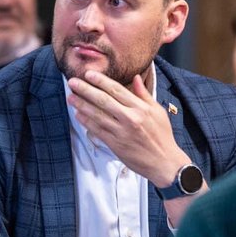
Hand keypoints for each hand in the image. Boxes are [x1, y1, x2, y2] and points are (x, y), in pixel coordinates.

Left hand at [67, 71, 189, 186]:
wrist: (164, 162)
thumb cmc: (162, 137)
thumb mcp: (158, 112)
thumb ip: (144, 94)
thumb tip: (136, 77)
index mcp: (141, 108)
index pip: (116, 89)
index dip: (100, 81)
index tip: (89, 74)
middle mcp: (130, 118)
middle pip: (103, 100)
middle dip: (86, 89)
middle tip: (73, 82)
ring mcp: (121, 132)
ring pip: (97, 115)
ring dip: (81, 105)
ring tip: (71, 97)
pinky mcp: (115, 144)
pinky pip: (97, 130)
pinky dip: (86, 122)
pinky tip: (78, 114)